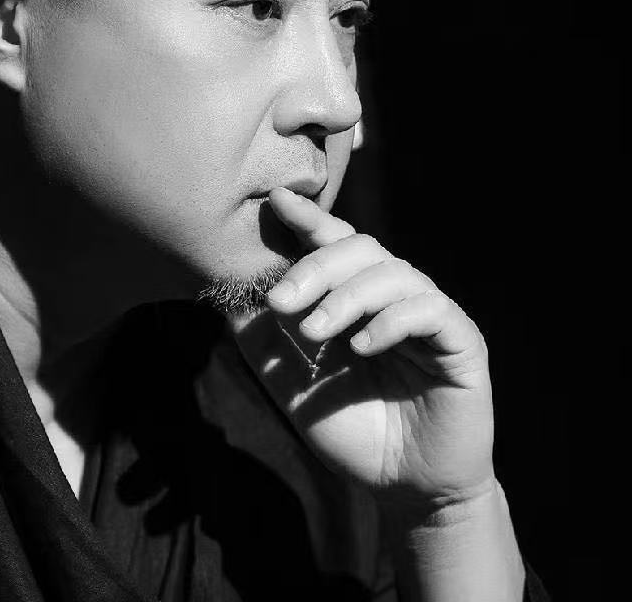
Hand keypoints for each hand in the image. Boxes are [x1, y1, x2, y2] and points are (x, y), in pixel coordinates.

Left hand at [230, 187, 496, 515]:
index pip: (333, 244)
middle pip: (360, 248)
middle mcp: (394, 295)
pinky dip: (391, 321)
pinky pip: (429, 310)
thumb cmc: (349, 429)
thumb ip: (263, 338)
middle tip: (280, 300)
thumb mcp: (291, 382)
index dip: (308, 219)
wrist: (404, 489)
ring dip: (346, 297)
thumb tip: (228, 293)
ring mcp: (431, 314)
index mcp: (356, 296)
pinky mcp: (462, 341)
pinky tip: (362, 345)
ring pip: (392, 273)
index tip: (276, 200)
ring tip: (314, 332)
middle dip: (315, 267)